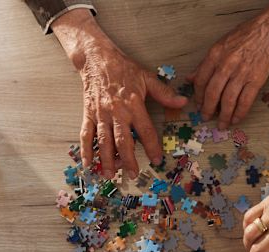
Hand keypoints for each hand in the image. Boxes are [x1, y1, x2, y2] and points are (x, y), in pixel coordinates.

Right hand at [51, 9, 187, 178]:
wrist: (96, 58)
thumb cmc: (124, 69)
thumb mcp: (147, 78)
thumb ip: (164, 93)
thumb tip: (182, 102)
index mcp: (133, 104)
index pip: (145, 130)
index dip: (151, 146)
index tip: (156, 160)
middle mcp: (116, 112)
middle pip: (122, 140)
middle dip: (128, 159)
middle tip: (133, 175)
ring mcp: (100, 114)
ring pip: (103, 140)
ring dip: (106, 159)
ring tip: (111, 175)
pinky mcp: (88, 114)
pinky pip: (86, 134)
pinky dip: (86, 150)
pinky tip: (88, 163)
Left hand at [188, 0, 268, 128]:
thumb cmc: (247, 35)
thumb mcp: (221, 44)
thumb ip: (206, 63)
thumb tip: (191, 77)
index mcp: (215, 54)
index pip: (201, 79)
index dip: (198, 95)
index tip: (198, 104)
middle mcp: (226, 64)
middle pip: (213, 92)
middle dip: (208, 108)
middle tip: (206, 117)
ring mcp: (242, 73)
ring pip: (228, 100)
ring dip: (224, 115)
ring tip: (222, 124)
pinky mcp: (256, 79)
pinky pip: (245, 101)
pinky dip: (240, 113)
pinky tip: (236, 119)